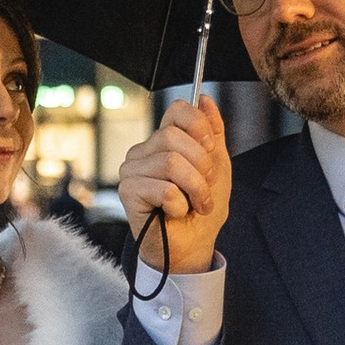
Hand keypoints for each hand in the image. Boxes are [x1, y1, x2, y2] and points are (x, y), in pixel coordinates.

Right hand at [116, 98, 229, 276]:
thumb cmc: (201, 209)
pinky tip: (175, 213)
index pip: (177, 109)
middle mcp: (143, 151)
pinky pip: (164, 189)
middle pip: (173, 137)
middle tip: (205, 187)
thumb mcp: (217, 166)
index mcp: (163, 141)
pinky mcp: (127, 193)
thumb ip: (212, 133)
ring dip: (194, 189)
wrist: (192, 246)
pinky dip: (180, 205)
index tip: (210, 150)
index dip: (199, 126)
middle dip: (201, 166)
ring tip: (196, 204)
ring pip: (171, 163)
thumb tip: (205, 98)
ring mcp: (131, 171)